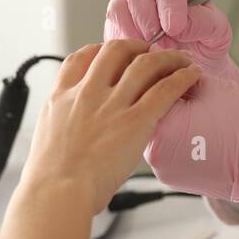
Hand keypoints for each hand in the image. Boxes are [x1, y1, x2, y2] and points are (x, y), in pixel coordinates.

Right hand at [20, 40, 202, 214]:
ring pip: (145, 64)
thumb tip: (74, 134)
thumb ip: (63, 126)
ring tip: (179, 60)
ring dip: (167, 57)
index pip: (80, 59)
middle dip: (136, 46)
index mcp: (61, 98)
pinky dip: (183, 78)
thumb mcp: (46, 139)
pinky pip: (165, 89)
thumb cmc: (50, 179)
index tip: (111, 54)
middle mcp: (87, 94)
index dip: (99, 50)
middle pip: (114, 50)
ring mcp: (111, 105)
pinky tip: (192, 75)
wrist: (57, 192)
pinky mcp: (135, 121)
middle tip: (149, 52)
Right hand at [104, 0, 238, 83]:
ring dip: (134, 29)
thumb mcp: (218, 32)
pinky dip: (124, 42)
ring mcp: (128, 2)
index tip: (175, 25)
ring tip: (151, 49)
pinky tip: (139, 54)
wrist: (187, 68)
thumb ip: (206, 23)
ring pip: (119, 5)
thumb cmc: (202, 43)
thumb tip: (182, 24)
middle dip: (148, 14)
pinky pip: (112, 27)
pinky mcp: (115, 23)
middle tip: (159, 38)